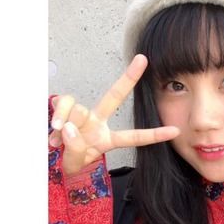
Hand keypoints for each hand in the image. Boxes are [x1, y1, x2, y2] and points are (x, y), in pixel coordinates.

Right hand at [49, 55, 179, 175]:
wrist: (49, 159)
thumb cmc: (69, 161)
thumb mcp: (75, 164)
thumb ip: (75, 150)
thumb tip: (70, 128)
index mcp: (108, 139)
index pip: (134, 137)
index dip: (154, 135)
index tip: (175, 130)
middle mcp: (98, 122)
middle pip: (115, 96)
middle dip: (129, 77)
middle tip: (143, 59)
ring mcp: (82, 115)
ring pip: (77, 109)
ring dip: (64, 122)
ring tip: (56, 140)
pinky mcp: (66, 109)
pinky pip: (62, 103)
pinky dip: (57, 116)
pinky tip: (53, 131)